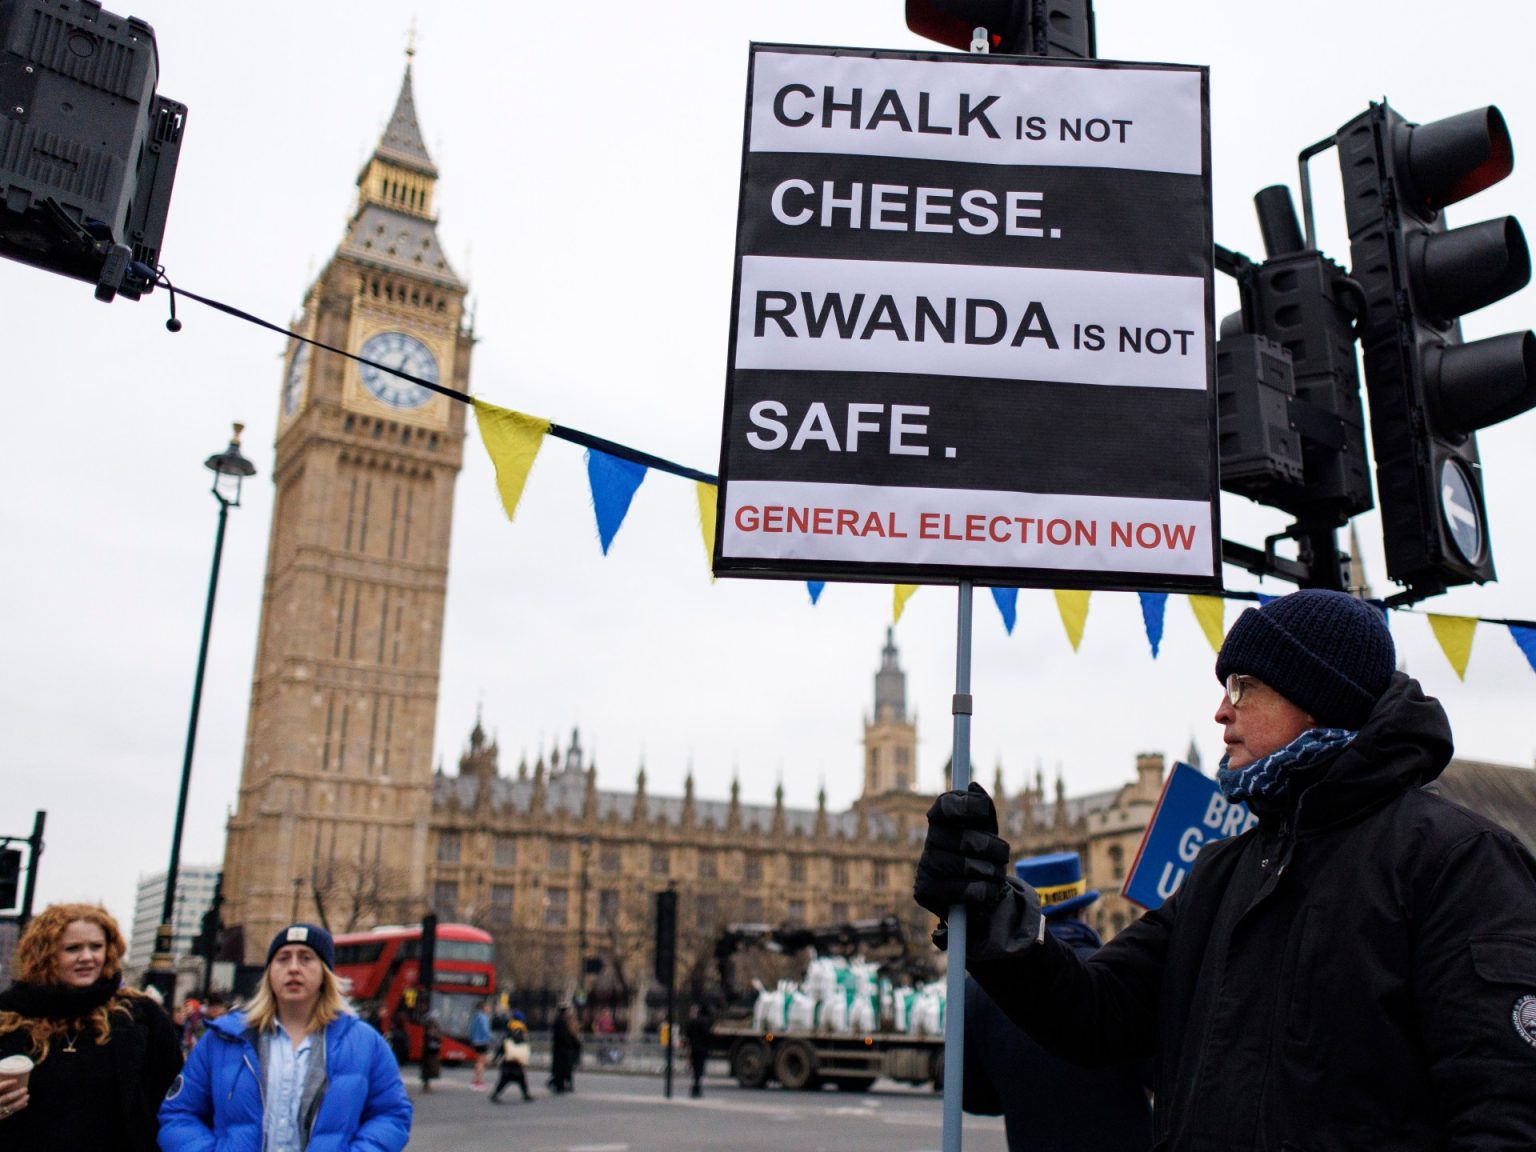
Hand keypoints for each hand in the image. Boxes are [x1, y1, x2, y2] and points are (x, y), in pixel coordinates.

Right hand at [0, 1078, 27, 1120]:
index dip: (6, 1084)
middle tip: (25, 1089)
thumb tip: (1, 1070)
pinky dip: (17, 1108)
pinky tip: (25, 1103)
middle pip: (6, 1098)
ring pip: (9, 1107)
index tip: (15, 1080)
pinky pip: (8, 1113)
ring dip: (20, 1101)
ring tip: (28, 1096)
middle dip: (17, 1093)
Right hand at [913, 782, 1011, 919]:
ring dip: (991, 871)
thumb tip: (973, 785)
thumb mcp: (988, 831)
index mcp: (941, 821)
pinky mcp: (924, 891)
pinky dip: (983, 890)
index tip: (984, 808)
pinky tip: (987, 890)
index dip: (964, 804)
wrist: (980, 897)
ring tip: (996, 874)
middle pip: (961, 837)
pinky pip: (961, 889)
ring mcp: (924, 866)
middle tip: (1003, 854)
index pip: (945, 805)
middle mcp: (929, 841)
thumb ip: (984, 810)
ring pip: (963, 865)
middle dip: (990, 847)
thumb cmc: (983, 857)